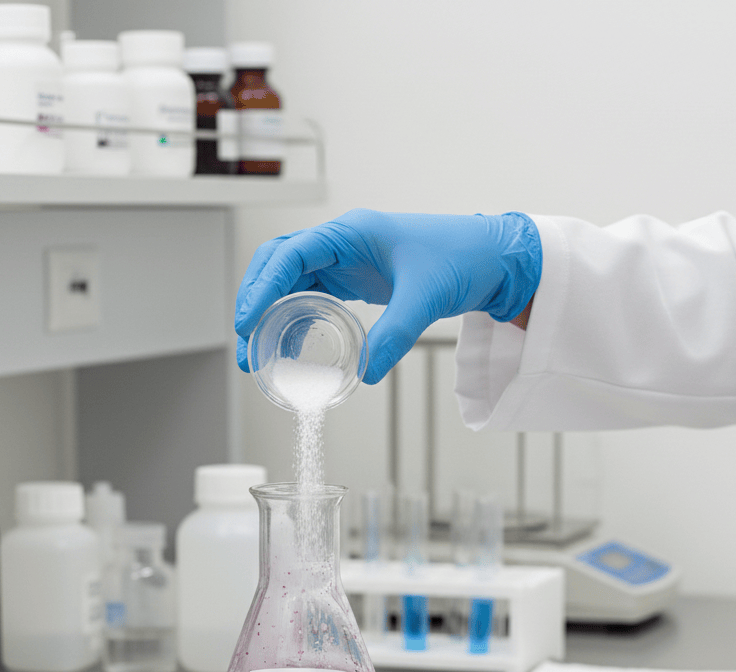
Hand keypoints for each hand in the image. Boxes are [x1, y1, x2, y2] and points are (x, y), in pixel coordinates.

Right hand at [234, 209, 541, 383]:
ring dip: (272, 316)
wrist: (489, 259)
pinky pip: (313, 299)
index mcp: (350, 233)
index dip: (261, 287)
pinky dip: (296, 322)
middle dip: (256, 302)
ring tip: (260, 355)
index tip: (247, 321)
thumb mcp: (425, 298)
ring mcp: (345, 262)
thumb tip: (366, 373)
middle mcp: (341, 243)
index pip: (289, 254)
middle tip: (247, 343)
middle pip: (279, 266)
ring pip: (292, 284)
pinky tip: (289, 348)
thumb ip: (394, 335)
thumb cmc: (460, 258)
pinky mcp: (354, 281)